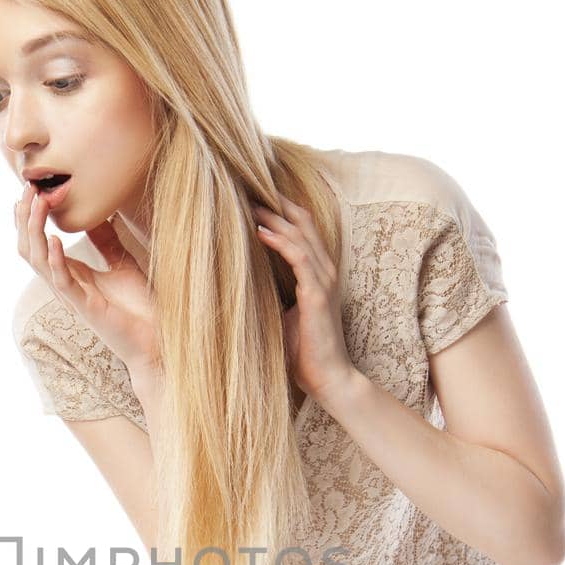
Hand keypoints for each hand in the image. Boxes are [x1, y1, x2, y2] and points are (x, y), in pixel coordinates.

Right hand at [16, 181, 159, 375]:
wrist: (156, 339)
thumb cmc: (139, 307)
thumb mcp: (121, 262)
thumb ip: (105, 240)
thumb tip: (96, 214)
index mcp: (70, 274)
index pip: (38, 243)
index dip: (31, 216)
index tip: (34, 188)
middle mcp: (64, 285)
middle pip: (29, 248)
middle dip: (25, 217)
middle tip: (29, 188)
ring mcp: (72, 296)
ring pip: (38, 261)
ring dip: (35, 230)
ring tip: (37, 204)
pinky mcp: (85, 307)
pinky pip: (62, 281)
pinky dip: (56, 259)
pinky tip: (56, 238)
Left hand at [252, 197, 355, 407]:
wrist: (327, 377)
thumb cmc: (303, 351)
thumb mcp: (280, 314)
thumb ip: (269, 293)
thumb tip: (238, 283)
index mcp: (316, 272)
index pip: (300, 228)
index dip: (279, 209)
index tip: (250, 196)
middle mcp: (324, 269)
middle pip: (301, 221)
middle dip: (274, 202)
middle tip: (246, 187)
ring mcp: (323, 280)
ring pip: (300, 234)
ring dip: (273, 217)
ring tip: (248, 203)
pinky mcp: (318, 294)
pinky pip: (299, 257)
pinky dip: (280, 241)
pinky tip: (261, 232)